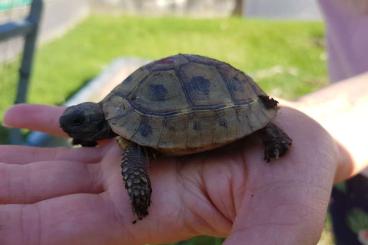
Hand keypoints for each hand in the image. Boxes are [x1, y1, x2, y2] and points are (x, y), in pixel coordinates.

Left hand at [1, 104, 345, 244]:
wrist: (297, 143)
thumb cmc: (293, 182)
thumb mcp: (278, 225)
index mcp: (151, 212)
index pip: (62, 228)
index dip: (17, 227)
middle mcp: (132, 186)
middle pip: (47, 195)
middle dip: (4, 192)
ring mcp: (135, 153)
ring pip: (59, 162)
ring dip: (14, 161)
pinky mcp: (146, 126)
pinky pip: (88, 124)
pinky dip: (50, 120)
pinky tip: (18, 115)